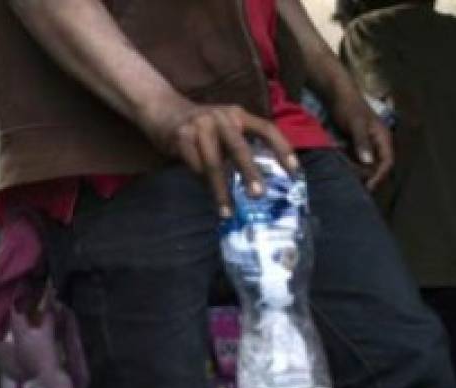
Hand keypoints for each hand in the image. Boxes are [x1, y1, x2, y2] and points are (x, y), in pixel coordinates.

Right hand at [147, 99, 299, 216]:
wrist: (162, 107)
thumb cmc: (197, 125)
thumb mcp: (221, 128)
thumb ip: (235, 147)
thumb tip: (250, 181)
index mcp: (237, 114)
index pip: (266, 129)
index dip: (282, 149)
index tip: (294, 171)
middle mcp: (222, 118)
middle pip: (239, 147)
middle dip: (249, 173)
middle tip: (258, 195)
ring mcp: (200, 127)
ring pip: (214, 164)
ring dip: (221, 190)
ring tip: (227, 211)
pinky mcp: (181, 138)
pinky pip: (195, 166)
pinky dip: (202, 183)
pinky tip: (208, 197)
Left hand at [327, 88, 392, 189]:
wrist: (338, 95)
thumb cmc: (349, 107)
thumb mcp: (356, 124)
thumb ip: (362, 142)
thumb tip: (368, 163)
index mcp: (383, 137)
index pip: (387, 162)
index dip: (379, 176)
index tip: (367, 188)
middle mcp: (378, 143)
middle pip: (377, 167)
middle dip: (366, 177)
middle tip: (352, 186)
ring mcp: (368, 144)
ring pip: (366, 165)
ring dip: (357, 173)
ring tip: (344, 179)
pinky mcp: (357, 145)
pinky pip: (356, 160)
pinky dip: (350, 166)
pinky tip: (340, 171)